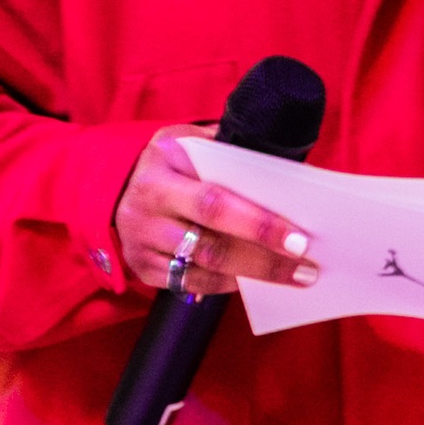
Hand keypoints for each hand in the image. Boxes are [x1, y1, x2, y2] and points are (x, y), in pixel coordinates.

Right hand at [112, 125, 318, 297]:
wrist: (117, 182)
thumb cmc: (171, 160)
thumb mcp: (188, 140)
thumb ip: (226, 151)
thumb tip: (280, 171)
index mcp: (163, 166)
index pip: (215, 202)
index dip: (258, 224)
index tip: (298, 238)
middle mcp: (147, 206)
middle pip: (212, 244)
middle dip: (264, 259)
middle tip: (306, 267)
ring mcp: (141, 241)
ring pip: (204, 269)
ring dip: (253, 275)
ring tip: (293, 276)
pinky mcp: (142, 267)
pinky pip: (190, 284)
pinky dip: (226, 284)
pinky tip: (254, 281)